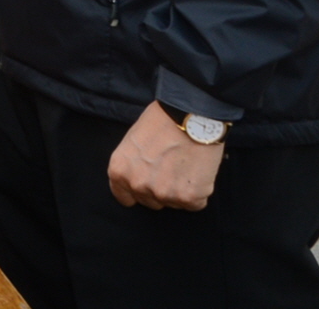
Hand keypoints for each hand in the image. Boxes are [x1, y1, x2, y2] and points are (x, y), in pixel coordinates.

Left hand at [108, 102, 224, 210]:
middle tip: (171, 168)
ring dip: (180, 190)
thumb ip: (132, 164)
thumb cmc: (161, 121)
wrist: (190, 114)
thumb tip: (138, 177)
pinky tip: (198, 171)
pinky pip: (195, 203)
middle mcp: (138, 185)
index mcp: (119, 171)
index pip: (124, 197)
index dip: (138, 191)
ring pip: (173, 203)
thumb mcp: (132, 141)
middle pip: (151, 202)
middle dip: (160, 189)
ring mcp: (164, 194)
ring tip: (185, 165)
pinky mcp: (188, 197)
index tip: (148, 184)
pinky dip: (199, 191)